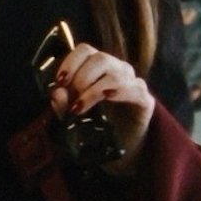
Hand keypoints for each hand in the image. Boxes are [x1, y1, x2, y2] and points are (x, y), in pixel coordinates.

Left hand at [47, 39, 153, 164]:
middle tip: (71, 99)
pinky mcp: (144, 99)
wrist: (121, 150)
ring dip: (93, 90)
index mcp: (98, 67)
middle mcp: (117, 69)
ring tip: (80, 108)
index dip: (71, 62)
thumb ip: (63, 104)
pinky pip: (134, 88)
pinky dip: (117, 92)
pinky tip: (106, 100)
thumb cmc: (96, 127)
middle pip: (100, 58)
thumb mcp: (73, 116)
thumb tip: (56, 92)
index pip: (85, 50)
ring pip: (115, 73)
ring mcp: (133, 83)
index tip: (60, 82)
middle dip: (81, 78)